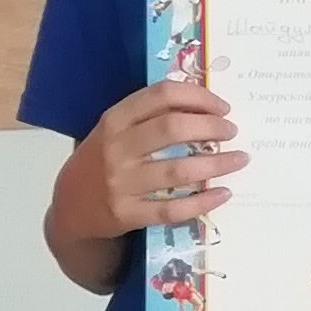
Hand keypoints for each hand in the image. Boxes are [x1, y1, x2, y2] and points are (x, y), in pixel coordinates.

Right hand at [55, 80, 243, 239]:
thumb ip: (148, 116)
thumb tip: (204, 104)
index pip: (162, 96)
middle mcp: (116, 149)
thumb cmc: (101, 161)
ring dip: (216, 164)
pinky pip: (172, 209)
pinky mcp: (128, 214)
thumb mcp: (114, 130)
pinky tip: (223, 193)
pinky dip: (202, 202)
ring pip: (178, 171)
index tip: (222, 106)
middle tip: (232, 132)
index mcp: (114, 119)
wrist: (70, 208)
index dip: (198, 97)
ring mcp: (121, 184)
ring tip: (239, 159)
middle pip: (172, 129)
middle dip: (211, 128)